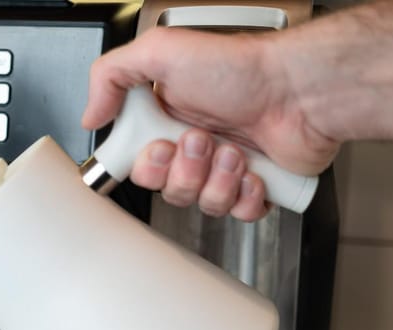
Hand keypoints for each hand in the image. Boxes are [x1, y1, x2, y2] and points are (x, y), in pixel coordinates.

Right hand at [82, 27, 338, 219]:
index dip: (145, 165)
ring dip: (216, 179)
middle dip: (184, 170)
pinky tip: (254, 170)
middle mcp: (195, 145)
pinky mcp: (255, 187)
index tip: (159, 148)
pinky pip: (237, 215)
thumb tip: (90, 114)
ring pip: (201, 204)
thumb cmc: (244, 68)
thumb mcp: (161, 51)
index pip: (137, 164)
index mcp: (167, 119)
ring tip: (234, 149)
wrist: (302, 89)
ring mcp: (225, 168)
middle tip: (201, 140)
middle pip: (166, 189)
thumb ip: (110, 75)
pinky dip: (245, 196)